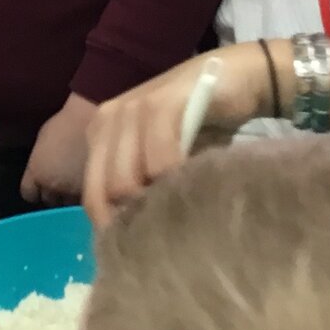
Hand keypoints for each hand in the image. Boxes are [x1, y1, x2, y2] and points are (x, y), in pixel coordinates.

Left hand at [18, 95, 99, 207]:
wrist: (96, 120)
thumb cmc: (67, 123)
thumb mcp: (43, 141)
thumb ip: (39, 162)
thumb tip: (40, 172)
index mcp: (37, 172)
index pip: (29, 194)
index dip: (35, 190)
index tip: (42, 184)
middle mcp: (54, 186)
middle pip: (50, 201)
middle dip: (55, 194)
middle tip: (64, 182)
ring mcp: (75, 192)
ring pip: (69, 205)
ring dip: (72, 197)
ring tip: (79, 183)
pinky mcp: (96, 192)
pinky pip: (86, 202)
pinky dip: (87, 196)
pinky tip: (91, 184)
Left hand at [82, 46, 271, 226]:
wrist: (237, 78)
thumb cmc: (202, 126)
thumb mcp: (164, 162)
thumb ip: (146, 189)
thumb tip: (137, 243)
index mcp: (101, 137)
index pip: (92, 196)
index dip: (112, 228)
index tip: (140, 251)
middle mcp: (106, 121)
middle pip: (105, 192)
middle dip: (134, 220)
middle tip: (168, 234)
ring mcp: (130, 110)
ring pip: (126, 179)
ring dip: (156, 202)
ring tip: (183, 210)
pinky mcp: (160, 103)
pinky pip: (158, 159)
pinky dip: (174, 178)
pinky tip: (193, 184)